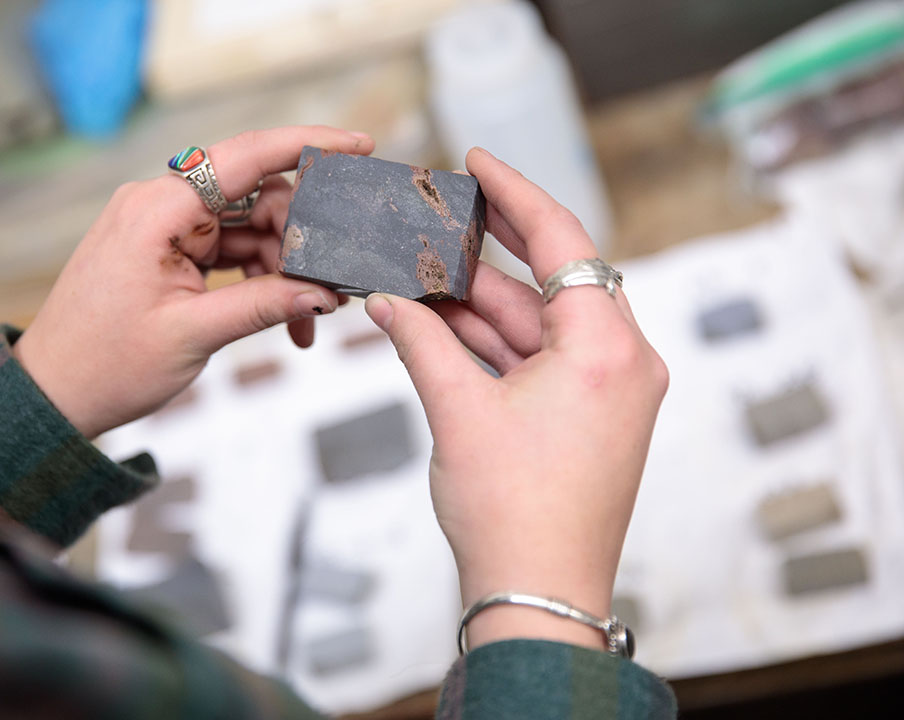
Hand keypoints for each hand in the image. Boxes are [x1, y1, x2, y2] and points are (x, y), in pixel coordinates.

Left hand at [15, 126, 373, 437]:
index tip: (360, 146)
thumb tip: (324, 292)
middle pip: (258, 198)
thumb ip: (264, 304)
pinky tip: (283, 316)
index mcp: (158, 209)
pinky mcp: (170, 250)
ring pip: (251, 228)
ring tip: (304, 322)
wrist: (55, 394)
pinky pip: (232, 250)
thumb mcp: (194, 335)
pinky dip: (260, 280)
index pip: (246, 156)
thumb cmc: (104, 364)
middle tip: (330, 290)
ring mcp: (165, 227)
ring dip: (283, 271)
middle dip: (300, 243)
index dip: (308, 146)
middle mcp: (161, 205)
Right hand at [364, 148, 667, 652]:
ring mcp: (609, 390)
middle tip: (441, 210)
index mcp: (608, 348)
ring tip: (418, 272)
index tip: (477, 160)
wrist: (536, 597)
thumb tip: (386, 302)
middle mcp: (623, 362)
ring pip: (538, 322)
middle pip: (551, 278)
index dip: (515, 194)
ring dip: (480, 301)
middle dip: (489, 249)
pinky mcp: (590, 415)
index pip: (563, 241)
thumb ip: (420, 342)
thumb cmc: (513, 514)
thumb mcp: (457, 411)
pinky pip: (539, 359)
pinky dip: (494, 342)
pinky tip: (440, 322)